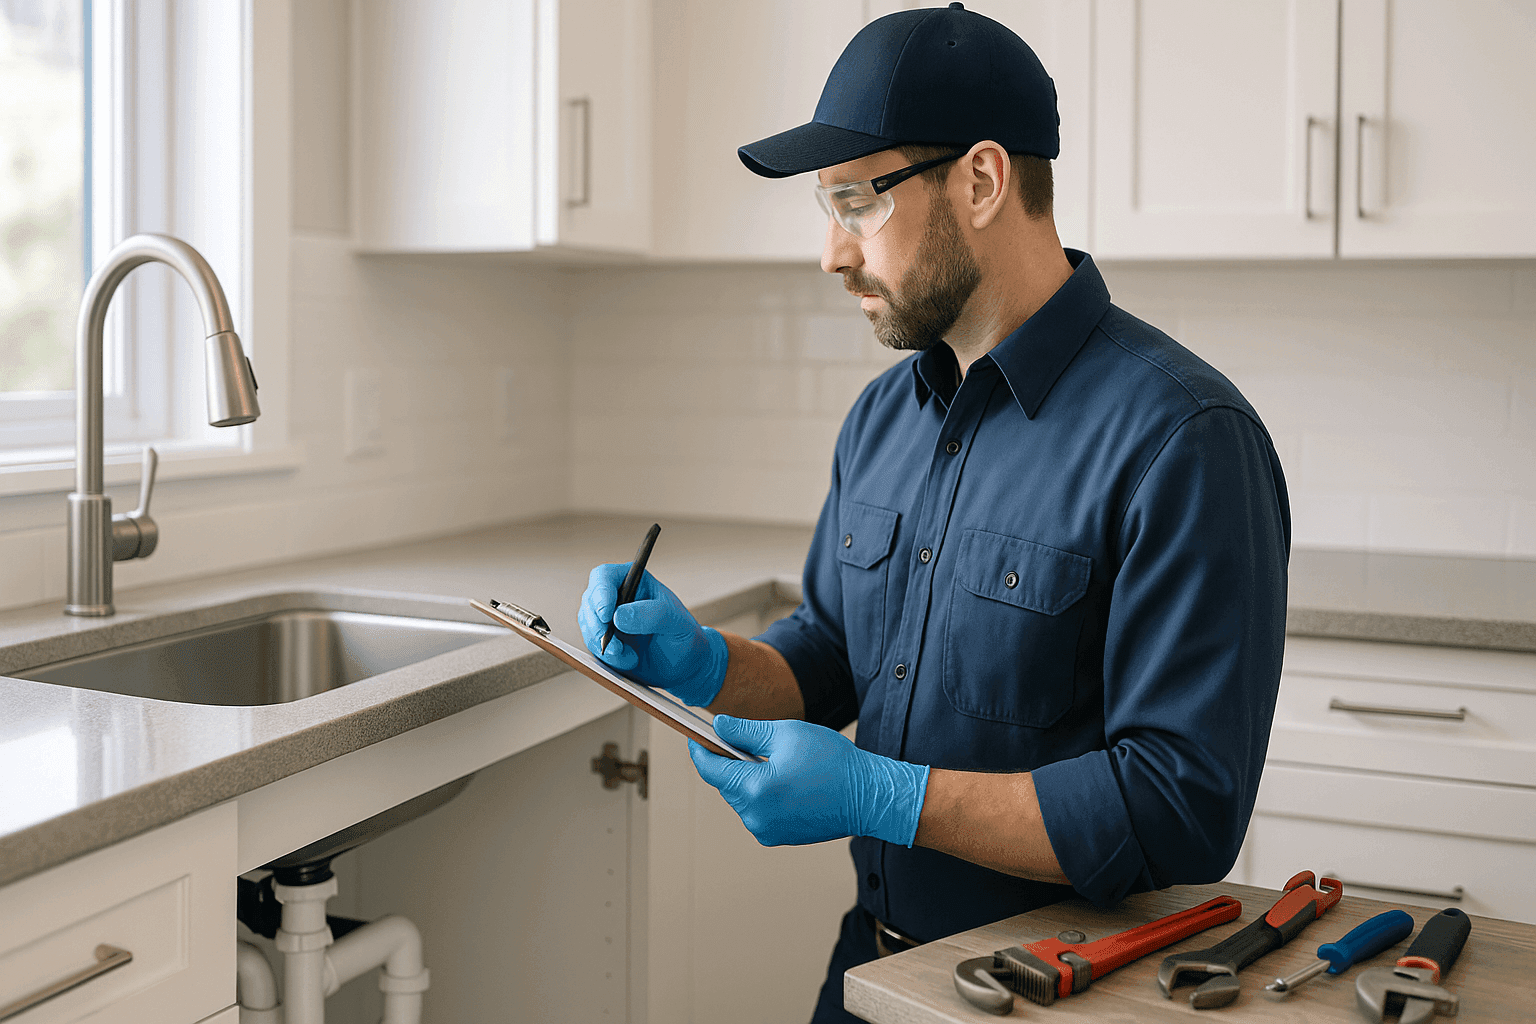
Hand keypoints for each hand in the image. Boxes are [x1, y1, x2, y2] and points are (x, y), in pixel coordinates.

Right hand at [578, 562, 728, 706]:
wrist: (683, 664)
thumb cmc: (682, 635)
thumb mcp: (675, 622)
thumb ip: (651, 615)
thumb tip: (619, 616)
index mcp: (634, 580)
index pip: (605, 576)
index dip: (601, 593)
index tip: (606, 614)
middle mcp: (616, 597)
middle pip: (589, 603)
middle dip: (597, 626)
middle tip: (615, 646)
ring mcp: (607, 619)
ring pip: (588, 627)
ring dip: (604, 646)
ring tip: (631, 657)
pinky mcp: (603, 641)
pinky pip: (593, 647)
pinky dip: (608, 657)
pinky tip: (629, 660)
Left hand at [690, 716, 929, 846]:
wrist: (868, 795)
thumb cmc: (833, 761)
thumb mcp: (786, 733)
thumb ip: (745, 731)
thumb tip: (718, 728)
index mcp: (755, 788)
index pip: (711, 769)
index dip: (700, 750)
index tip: (695, 737)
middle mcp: (756, 815)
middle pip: (725, 784)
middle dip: (729, 762)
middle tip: (742, 741)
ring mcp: (766, 830)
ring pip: (740, 798)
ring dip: (746, 779)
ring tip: (770, 761)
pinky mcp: (778, 837)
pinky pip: (756, 811)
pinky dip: (761, 794)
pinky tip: (781, 780)